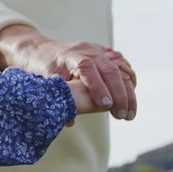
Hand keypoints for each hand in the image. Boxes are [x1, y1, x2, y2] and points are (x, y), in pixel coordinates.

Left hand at [0, 26, 136, 120]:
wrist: (42, 50)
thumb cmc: (41, 68)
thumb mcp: (44, 81)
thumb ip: (56, 98)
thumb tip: (69, 122)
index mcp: (70, 55)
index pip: (87, 68)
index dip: (97, 87)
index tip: (106, 106)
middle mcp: (87, 50)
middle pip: (109, 69)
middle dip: (119, 94)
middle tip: (122, 116)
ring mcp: (98, 50)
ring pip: (120, 69)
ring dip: (128, 92)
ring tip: (129, 114)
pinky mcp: (105, 54)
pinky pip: (122, 66)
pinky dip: (129, 81)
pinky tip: (131, 98)